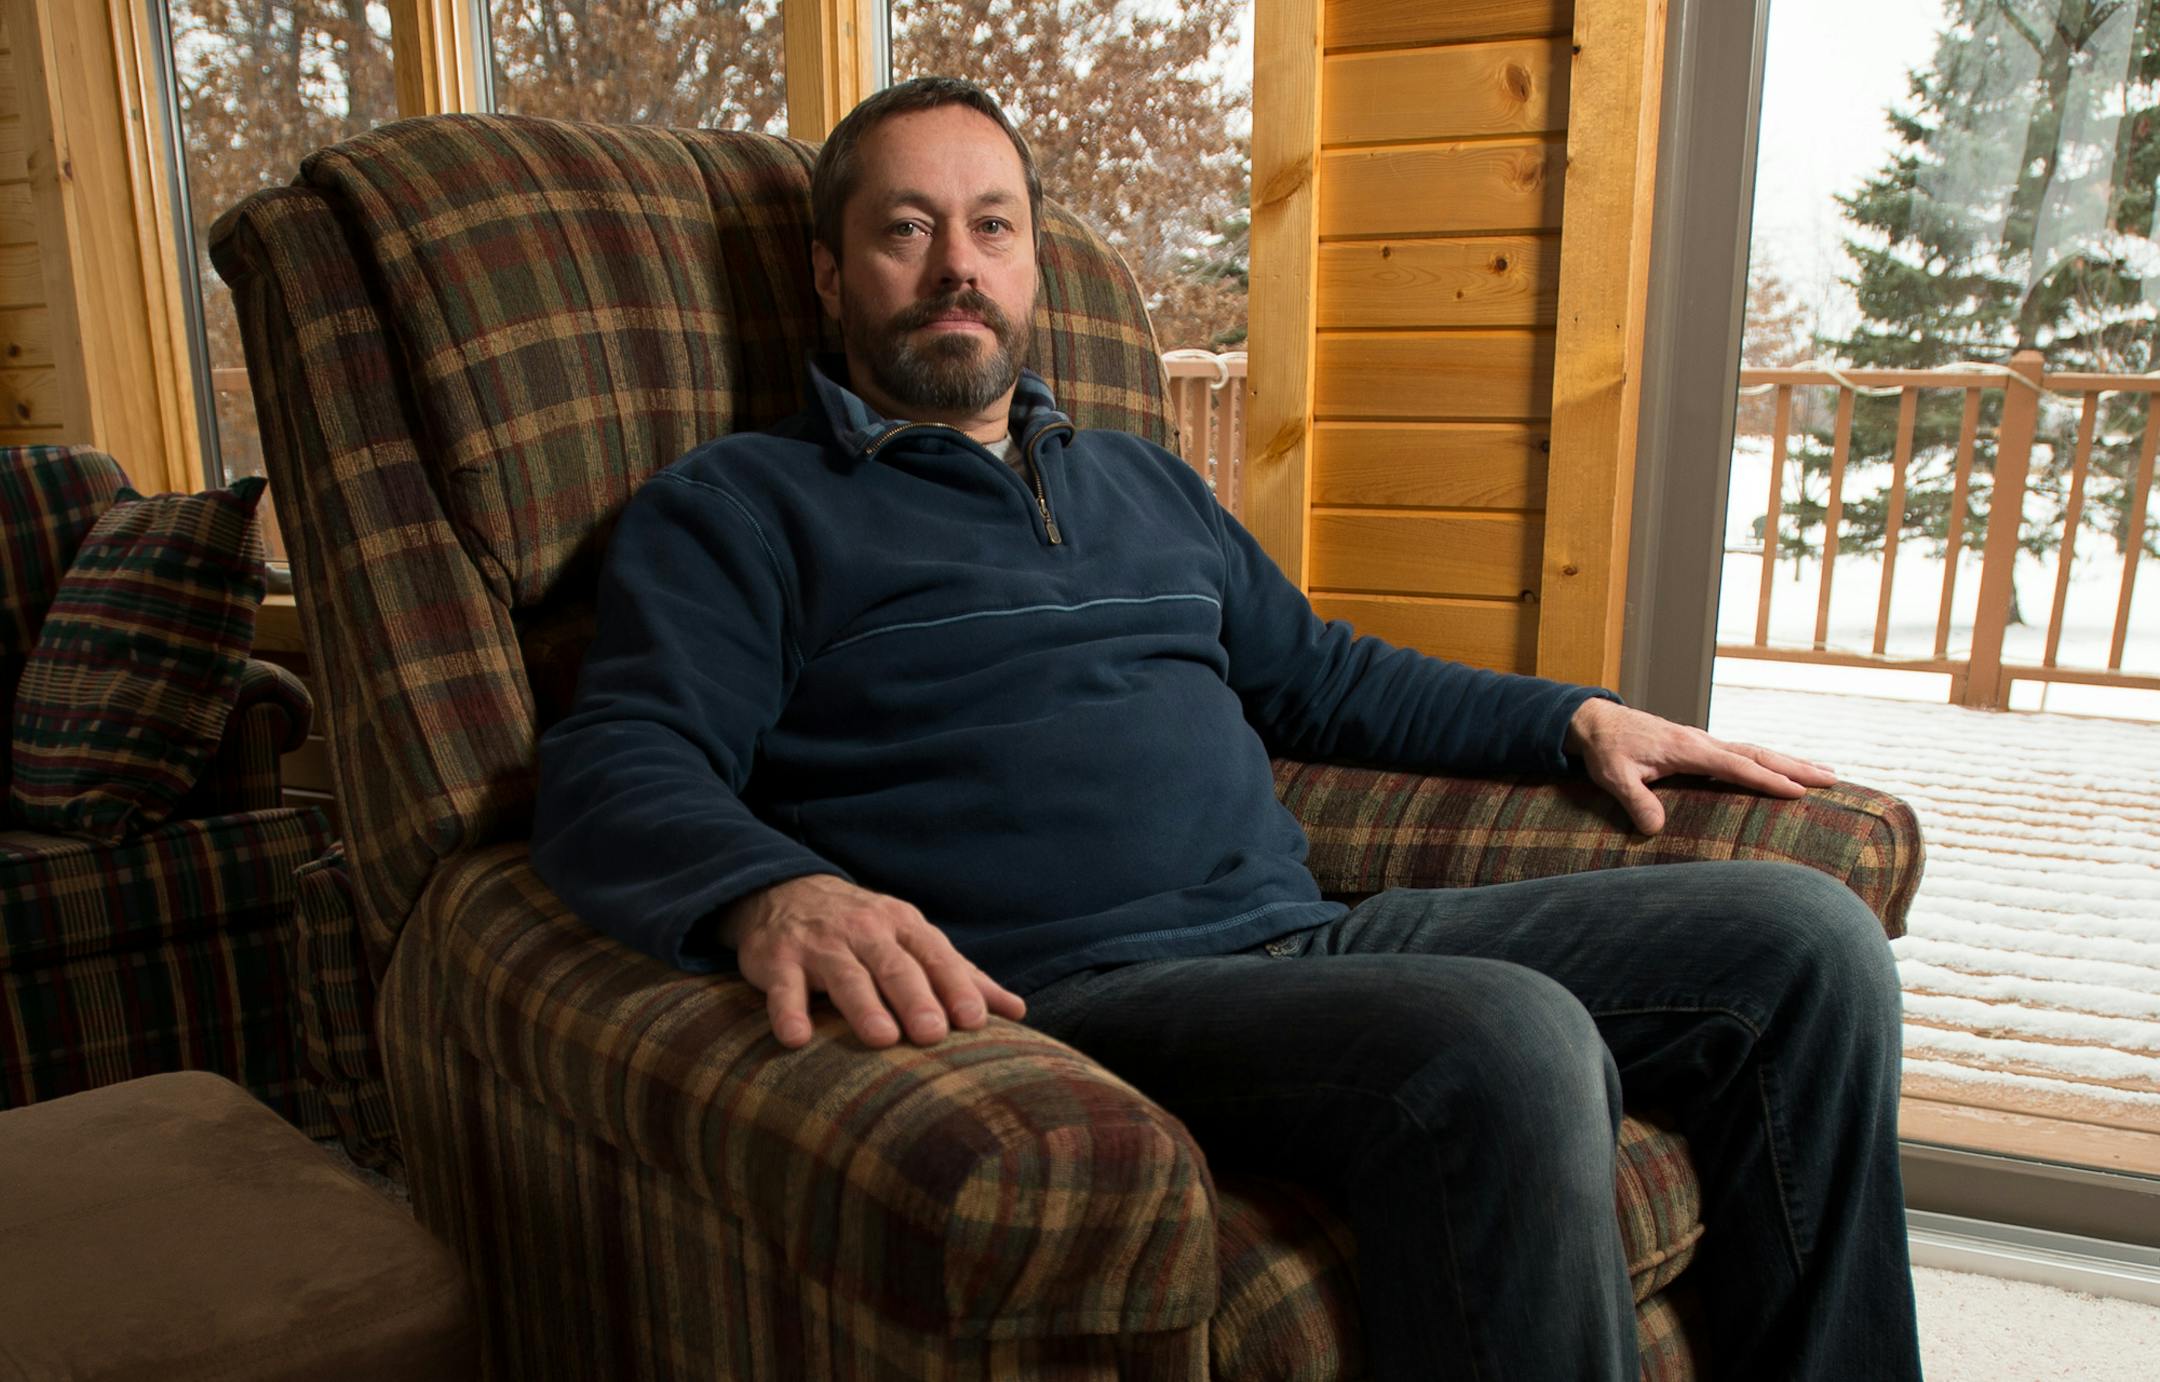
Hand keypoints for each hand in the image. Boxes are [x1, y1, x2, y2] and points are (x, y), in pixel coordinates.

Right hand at [717, 874, 1026, 1049]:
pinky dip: (789, 1011)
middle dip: (915, 998)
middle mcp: (865, 931)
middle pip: (895, 966)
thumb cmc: (865, 929)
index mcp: (904, 927)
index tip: (975, 1021)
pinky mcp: (777, 960)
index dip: (955, 987)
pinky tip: (796, 1038)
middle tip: (933, 1034)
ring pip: (846, 976)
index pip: (936, 956)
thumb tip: (1017, 1010)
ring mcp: (820, 945)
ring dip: (863, 1006)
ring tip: (882, 1039)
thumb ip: (961, 975)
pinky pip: (784, 987)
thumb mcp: (912, 940)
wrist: (784, 891)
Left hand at [1564, 698, 1836, 836]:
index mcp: (1688, 749)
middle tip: (1833, 779)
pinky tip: (1783, 773)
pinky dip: (1768, 763)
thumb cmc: (1607, 749)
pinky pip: (1743, 755)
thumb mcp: (1614, 777)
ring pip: (1755, 752)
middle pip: (1758, 754)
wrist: (1597, 722)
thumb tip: (1655, 829)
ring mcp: (1704, 743)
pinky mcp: (1701, 748)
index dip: (1767, 780)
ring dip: (1789, 763)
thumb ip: (1636, 801)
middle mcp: (1703, 742)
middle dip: (1796, 768)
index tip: (1799, 792)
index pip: (1736, 765)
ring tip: (1824, 774)